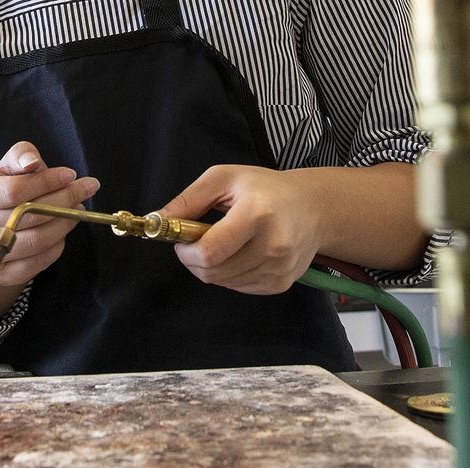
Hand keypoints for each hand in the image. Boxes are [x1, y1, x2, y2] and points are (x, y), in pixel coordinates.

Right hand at [0, 141, 100, 286]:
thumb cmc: (1, 193)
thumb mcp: (6, 169)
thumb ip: (21, 156)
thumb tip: (32, 161)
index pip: (13, 191)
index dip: (46, 182)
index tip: (70, 175)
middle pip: (28, 216)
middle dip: (64, 200)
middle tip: (86, 190)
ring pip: (37, 240)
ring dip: (65, 223)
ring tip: (76, 209)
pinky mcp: (0, 276)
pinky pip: (39, 263)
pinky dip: (57, 246)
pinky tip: (62, 231)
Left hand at [157, 165, 325, 294]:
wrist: (313, 209)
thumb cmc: (264, 188)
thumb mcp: (223, 179)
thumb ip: (187, 200)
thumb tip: (156, 222)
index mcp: (257, 214)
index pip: (210, 252)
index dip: (187, 252)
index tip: (183, 241)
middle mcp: (272, 245)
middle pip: (213, 273)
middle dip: (195, 261)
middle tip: (198, 242)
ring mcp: (279, 268)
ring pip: (223, 283)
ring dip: (212, 267)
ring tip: (224, 243)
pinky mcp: (281, 284)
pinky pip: (239, 287)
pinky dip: (230, 274)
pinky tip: (241, 253)